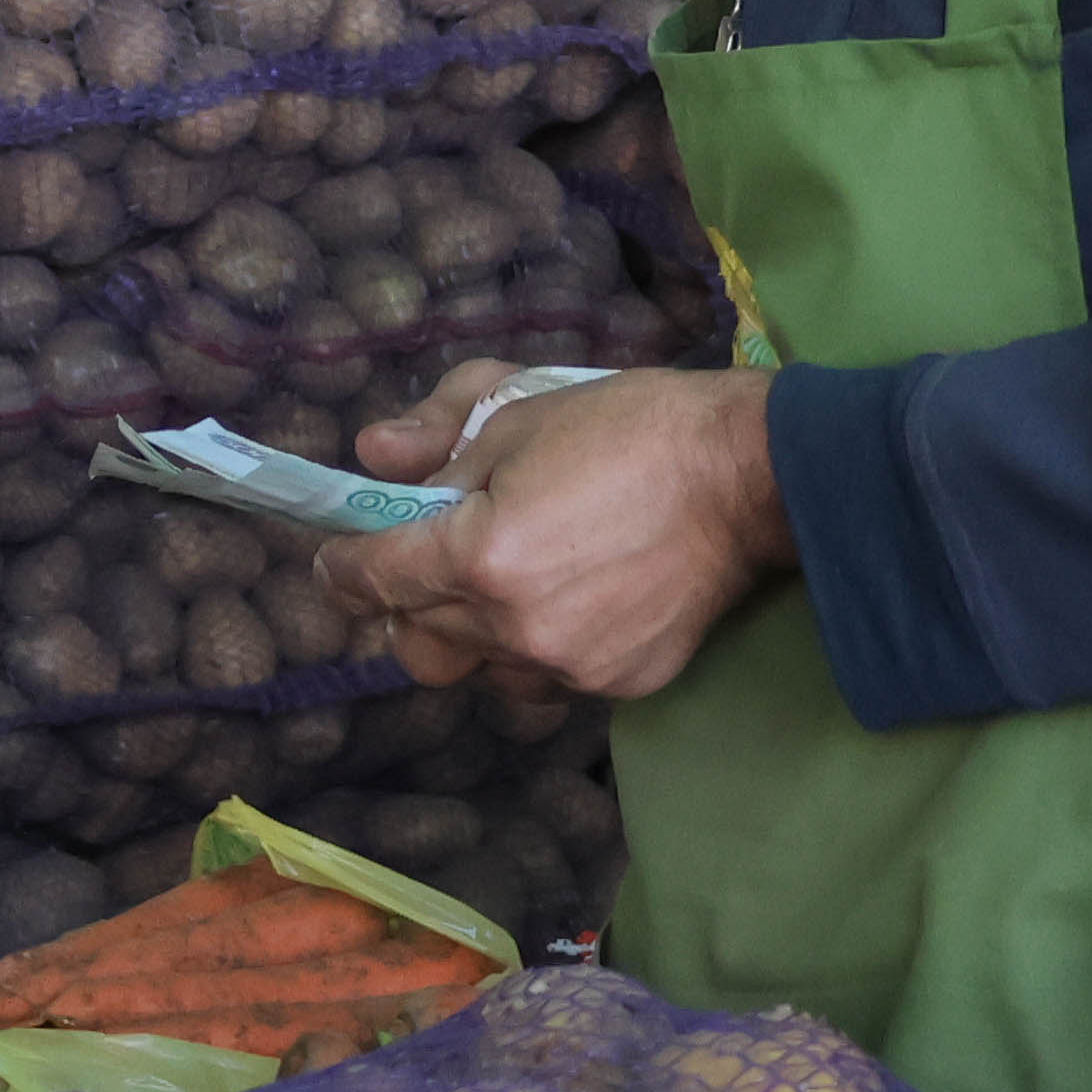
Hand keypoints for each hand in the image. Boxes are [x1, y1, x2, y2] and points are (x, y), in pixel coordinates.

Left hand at [310, 364, 788, 698]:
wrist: (749, 476)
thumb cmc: (632, 427)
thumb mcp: (519, 406)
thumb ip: (435, 433)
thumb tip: (372, 455)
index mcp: (481, 555)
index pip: (374, 580)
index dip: (345, 567)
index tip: (341, 557)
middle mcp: (515, 627)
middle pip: (416, 639)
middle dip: (407, 601)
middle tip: (429, 562)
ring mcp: (568, 665)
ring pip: (476, 670)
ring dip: (471, 632)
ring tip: (506, 582)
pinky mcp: (615, 685)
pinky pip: (542, 679)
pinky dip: (534, 647)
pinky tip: (564, 600)